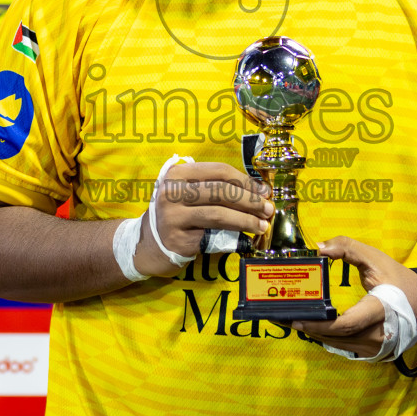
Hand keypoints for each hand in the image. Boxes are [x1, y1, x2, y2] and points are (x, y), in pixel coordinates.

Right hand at [133, 162, 272, 277]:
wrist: (148, 244)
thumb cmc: (175, 214)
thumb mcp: (186, 193)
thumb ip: (213, 187)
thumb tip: (256, 191)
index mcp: (177, 174)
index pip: (218, 171)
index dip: (245, 180)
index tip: (263, 191)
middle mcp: (172, 193)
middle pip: (220, 192)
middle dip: (250, 200)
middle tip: (268, 209)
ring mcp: (173, 217)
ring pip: (219, 215)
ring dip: (246, 220)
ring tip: (262, 225)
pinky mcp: (179, 240)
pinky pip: (213, 237)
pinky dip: (234, 237)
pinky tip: (246, 238)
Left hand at [291, 237, 416, 358]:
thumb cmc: (399, 280)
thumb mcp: (375, 258)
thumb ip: (347, 248)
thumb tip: (319, 248)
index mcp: (380, 311)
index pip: (346, 324)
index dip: (319, 325)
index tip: (297, 318)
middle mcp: (379, 335)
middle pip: (336, 336)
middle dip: (308, 329)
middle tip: (283, 318)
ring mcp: (376, 348)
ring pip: (338, 344)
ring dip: (315, 334)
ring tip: (292, 322)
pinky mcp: (373, 352)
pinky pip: (344, 346)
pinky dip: (327, 337)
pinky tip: (312, 328)